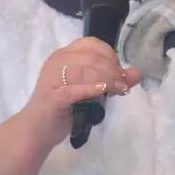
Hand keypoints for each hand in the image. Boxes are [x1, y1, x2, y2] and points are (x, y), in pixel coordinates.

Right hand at [19, 38, 141, 147]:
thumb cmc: (64, 108)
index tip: (119, 71)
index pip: (91, 44)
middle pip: (90, 57)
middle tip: (123, 85)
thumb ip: (112, 80)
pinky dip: (90, 88)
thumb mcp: (91, 90)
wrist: (37, 130)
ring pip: (84, 70)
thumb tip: (138, 73)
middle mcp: (57, 62)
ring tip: (119, 91)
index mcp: (64, 55)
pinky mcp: (51, 97)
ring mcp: (52, 79)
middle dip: (112, 69)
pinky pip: (72, 89)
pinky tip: (102, 91)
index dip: (110, 55)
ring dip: (107, 79)